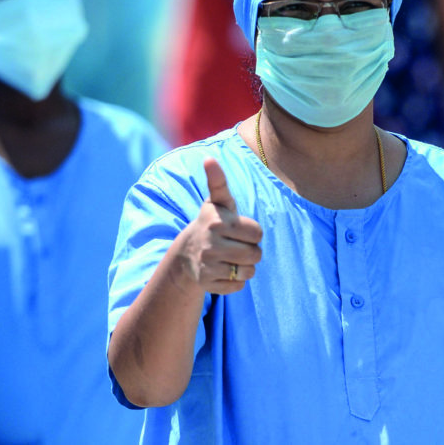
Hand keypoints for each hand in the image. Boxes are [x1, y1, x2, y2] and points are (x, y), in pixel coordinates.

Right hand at [174, 158, 262, 294]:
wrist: (186, 254)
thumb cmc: (211, 223)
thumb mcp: (216, 202)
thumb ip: (218, 180)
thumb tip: (209, 159)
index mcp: (217, 221)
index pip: (257, 233)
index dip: (252, 232)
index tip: (238, 230)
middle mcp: (210, 243)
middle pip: (256, 254)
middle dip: (251, 251)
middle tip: (236, 245)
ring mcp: (208, 265)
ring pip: (249, 271)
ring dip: (245, 267)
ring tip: (231, 258)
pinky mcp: (207, 283)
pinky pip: (238, 286)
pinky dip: (235, 281)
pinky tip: (223, 271)